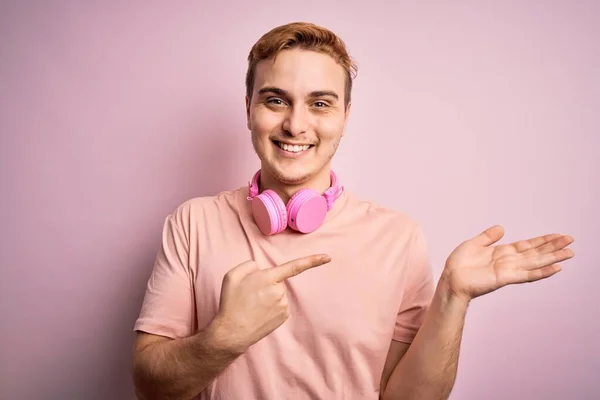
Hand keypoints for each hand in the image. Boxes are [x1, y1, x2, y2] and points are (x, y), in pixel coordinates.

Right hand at [214, 254, 330, 353]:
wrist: (232, 332)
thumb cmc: (231, 303)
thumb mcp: (232, 275)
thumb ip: (249, 265)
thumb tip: (260, 269)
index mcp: (267, 278)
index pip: (294, 267)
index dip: (312, 261)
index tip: (327, 258)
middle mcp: (279, 291)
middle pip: (277, 281)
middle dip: (266, 284)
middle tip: (249, 295)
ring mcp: (283, 305)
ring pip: (278, 294)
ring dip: (268, 297)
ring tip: (252, 306)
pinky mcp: (284, 316)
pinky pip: (279, 305)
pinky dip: (271, 307)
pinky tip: (259, 313)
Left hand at [442, 225, 574, 301]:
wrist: (451, 279)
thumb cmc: (459, 264)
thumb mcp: (474, 244)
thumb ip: (488, 236)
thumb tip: (501, 228)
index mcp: (502, 252)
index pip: (527, 245)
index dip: (542, 240)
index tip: (557, 235)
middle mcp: (508, 261)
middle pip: (536, 253)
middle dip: (553, 246)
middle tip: (571, 240)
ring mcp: (508, 270)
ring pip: (535, 262)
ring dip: (553, 257)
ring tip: (570, 252)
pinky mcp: (505, 278)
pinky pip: (527, 275)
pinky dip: (541, 272)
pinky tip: (555, 268)